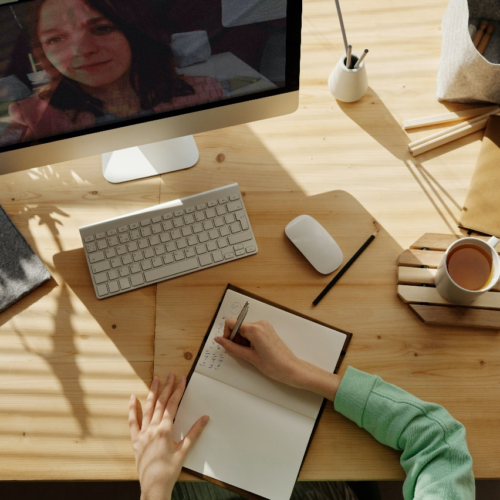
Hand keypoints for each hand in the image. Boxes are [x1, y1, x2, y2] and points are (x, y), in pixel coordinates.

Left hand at [129, 373, 208, 499]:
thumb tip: (205, 418)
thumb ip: (194, 432)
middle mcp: (152, 428)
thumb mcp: (184, 451)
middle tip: (171, 374)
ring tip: (155, 380)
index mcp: (165, 429)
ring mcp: (142, 434)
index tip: (181, 379)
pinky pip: (133, 422)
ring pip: (147, 408)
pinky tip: (133, 398)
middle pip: (160, 403)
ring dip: (152, 393)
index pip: (172, 405)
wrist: (154, 486)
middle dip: (166, 387)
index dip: (178, 390)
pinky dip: (132, 409)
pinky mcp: (135, 441)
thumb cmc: (170, 470)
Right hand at [214, 318, 341, 400]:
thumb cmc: (273, 365)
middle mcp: (260, 323)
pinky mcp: (268, 329)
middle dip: (236, 339)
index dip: (227, 334)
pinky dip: (249, 340)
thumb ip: (231, 347)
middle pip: (238, 326)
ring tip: (251, 353)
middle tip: (243, 353)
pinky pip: (252, 331)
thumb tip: (218, 340)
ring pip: (244, 329)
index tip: (230, 345)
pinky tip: (255, 350)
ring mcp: (265, 325)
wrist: (291, 369)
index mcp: (254, 329)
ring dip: (243, 340)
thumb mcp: (249, 357)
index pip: (231, 322)